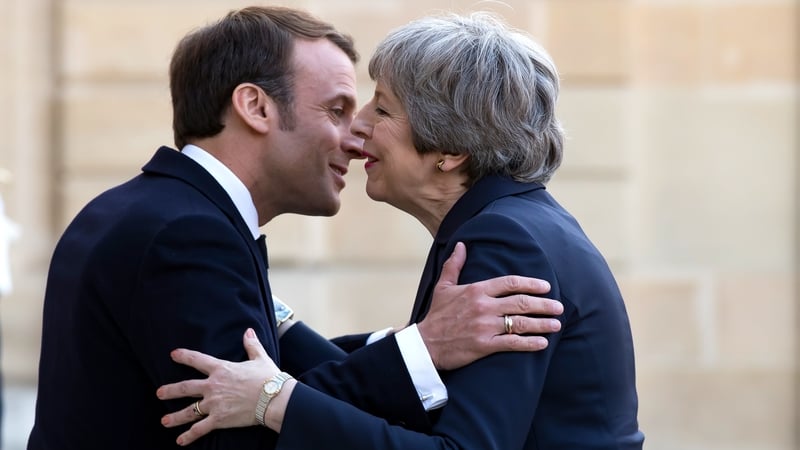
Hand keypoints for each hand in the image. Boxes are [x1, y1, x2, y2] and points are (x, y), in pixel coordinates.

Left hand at [156, 329, 278, 445]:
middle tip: (159, 393)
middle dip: (170, 390)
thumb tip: (248, 331)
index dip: (184, 356)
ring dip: (175, 416)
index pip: (198, 360)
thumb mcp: (260, 358)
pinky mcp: (219, 419)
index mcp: (221, 369)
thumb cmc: (268, 378)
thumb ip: (251, 345)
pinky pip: (200, 428)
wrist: (274, 398)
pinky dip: (189, 435)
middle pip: (185, 387)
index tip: (173, 354)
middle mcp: (213, 386)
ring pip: (188, 410)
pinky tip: (180, 441)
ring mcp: (214, 403)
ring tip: (164, 421)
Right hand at [417, 242, 563, 369]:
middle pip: (521, 302)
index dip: (531, 284)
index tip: (546, 287)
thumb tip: (461, 245)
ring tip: (556, 324)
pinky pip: (513, 343)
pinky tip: (543, 343)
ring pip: (521, 322)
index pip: (510, 282)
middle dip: (544, 304)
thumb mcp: (443, 287)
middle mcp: (483, 306)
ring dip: (542, 323)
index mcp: (476, 290)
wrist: (425, 344)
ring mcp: (485, 326)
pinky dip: (530, 343)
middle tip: (559, 307)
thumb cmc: (436, 315)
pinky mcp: (485, 346)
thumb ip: (454, 265)